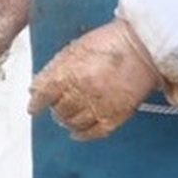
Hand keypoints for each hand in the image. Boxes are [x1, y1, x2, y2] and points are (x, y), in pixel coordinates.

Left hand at [27, 19, 161, 140]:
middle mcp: (82, 92)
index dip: (37, 103)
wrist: (144, 47)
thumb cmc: (110, 43)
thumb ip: (55, 69)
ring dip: (67, 121)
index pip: (44, 95)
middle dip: (56, 109)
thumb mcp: (76, 49)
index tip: (34, 108)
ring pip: (73, 123)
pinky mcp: (116, 116)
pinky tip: (77, 132)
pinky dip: (82, 135)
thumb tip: (36, 88)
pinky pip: (94, 132)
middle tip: (58, 106)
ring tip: (68, 116)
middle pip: (59, 111)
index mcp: (70, 73)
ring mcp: (99, 106)